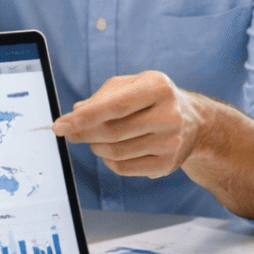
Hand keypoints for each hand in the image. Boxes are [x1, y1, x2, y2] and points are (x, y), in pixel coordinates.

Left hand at [51, 71, 203, 178]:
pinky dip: (108, 161)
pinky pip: (123, 168)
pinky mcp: (167, 164)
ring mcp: (170, 143)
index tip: (60, 125)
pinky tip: (110, 150)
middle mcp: (169, 115)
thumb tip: (75, 113)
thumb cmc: (154, 99)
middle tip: (70, 133)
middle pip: (112, 132)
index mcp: (159, 88)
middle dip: (84, 134)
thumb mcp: (133, 85)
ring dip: (95, 147)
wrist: (194, 122)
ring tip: (94, 139)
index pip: (114, 106)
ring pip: (115, 152)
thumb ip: (103, 96)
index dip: (84, 118)